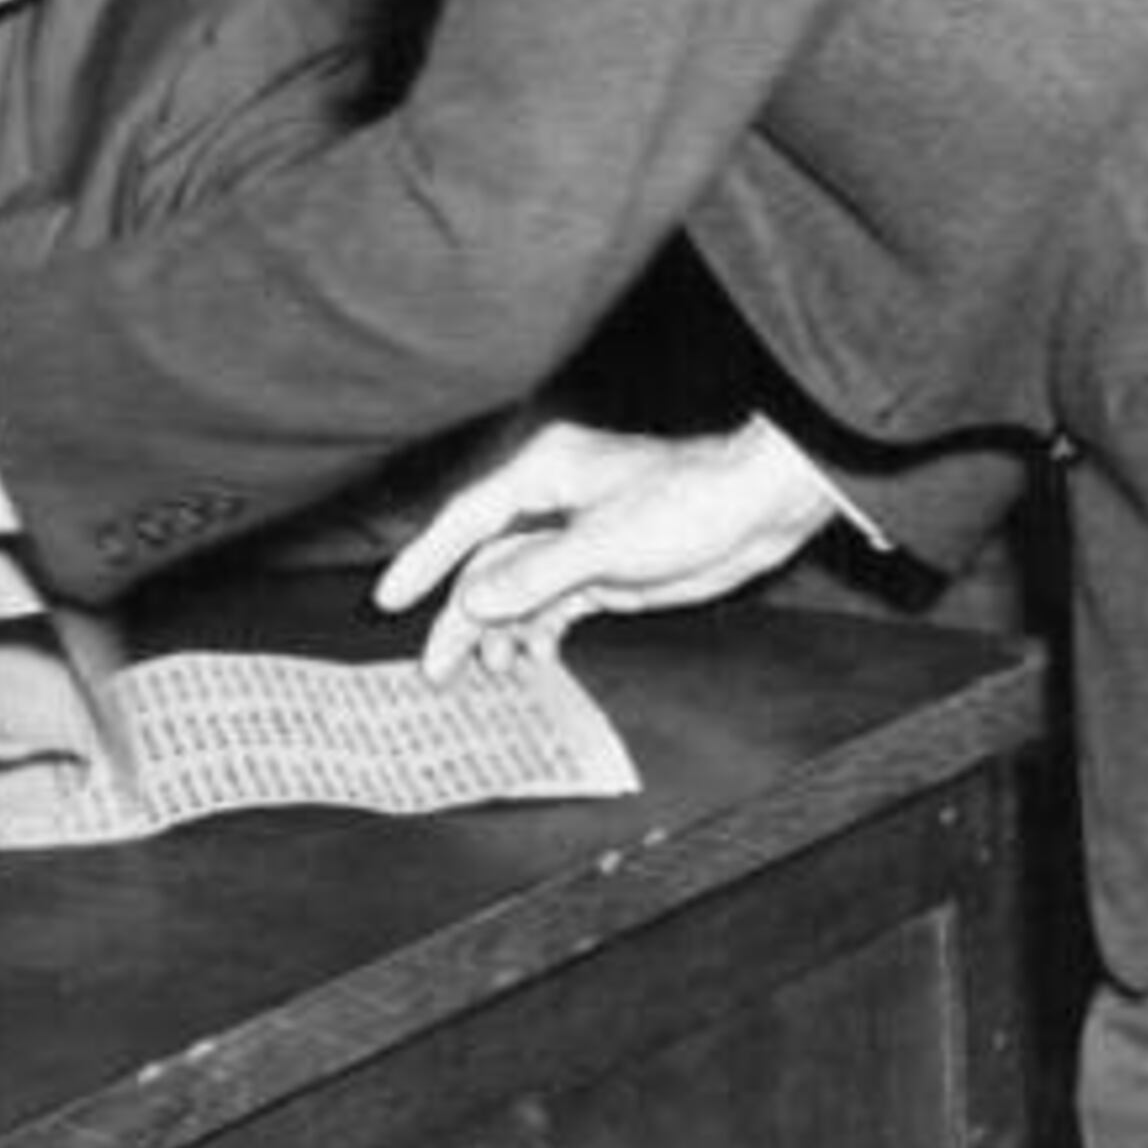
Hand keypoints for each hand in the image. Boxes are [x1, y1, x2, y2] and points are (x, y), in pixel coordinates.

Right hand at [372, 417, 841, 681]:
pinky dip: (536, 632)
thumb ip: (538, 573)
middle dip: (462, 614)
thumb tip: (474, 600)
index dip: (425, 559)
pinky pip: (550, 605)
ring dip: (501, 630)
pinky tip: (528, 661)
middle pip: (487, 562)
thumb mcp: (608, 543)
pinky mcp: (601, 569)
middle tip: (438, 669)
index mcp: (543, 472)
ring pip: (517, 588)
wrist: (757, 509)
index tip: (390, 599)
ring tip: (491, 674)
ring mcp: (575, 537)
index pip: (467, 519)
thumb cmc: (689, 502)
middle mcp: (551, 501)